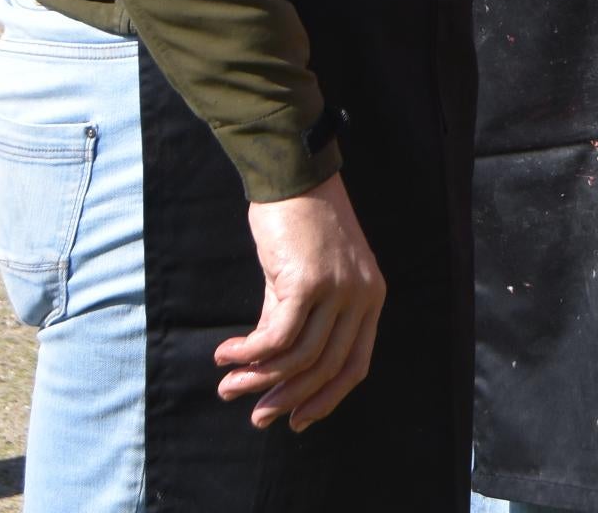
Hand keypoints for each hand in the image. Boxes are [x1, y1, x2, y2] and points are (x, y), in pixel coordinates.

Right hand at [212, 173, 383, 430]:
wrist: (293, 178)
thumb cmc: (298, 225)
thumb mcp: (304, 279)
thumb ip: (295, 322)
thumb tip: (267, 372)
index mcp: (370, 298)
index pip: (354, 365)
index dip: (325, 398)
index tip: (297, 420)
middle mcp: (361, 296)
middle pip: (325, 368)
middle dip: (287, 398)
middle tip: (256, 417)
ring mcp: (338, 289)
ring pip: (299, 357)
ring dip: (259, 379)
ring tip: (228, 386)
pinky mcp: (308, 282)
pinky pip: (277, 336)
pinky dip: (249, 353)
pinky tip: (227, 356)